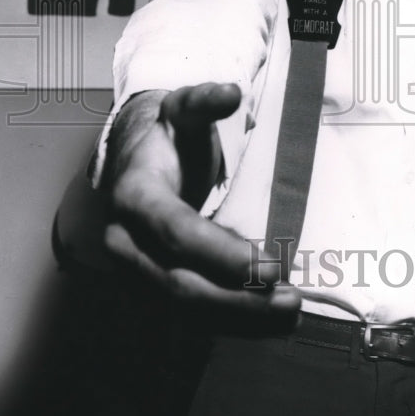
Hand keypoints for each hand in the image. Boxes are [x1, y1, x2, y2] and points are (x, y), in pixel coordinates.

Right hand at [100, 83, 300, 323]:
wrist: (132, 158)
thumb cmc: (167, 134)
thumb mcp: (182, 108)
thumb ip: (204, 100)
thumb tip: (230, 92)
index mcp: (133, 195)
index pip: (179, 234)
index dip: (224, 255)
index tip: (271, 267)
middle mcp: (124, 242)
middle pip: (179, 285)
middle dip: (237, 299)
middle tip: (290, 299)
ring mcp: (132, 272)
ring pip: (183, 311)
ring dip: (238, 319)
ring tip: (288, 315)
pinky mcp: (147, 290)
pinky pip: (187, 316)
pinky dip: (229, 322)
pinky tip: (267, 320)